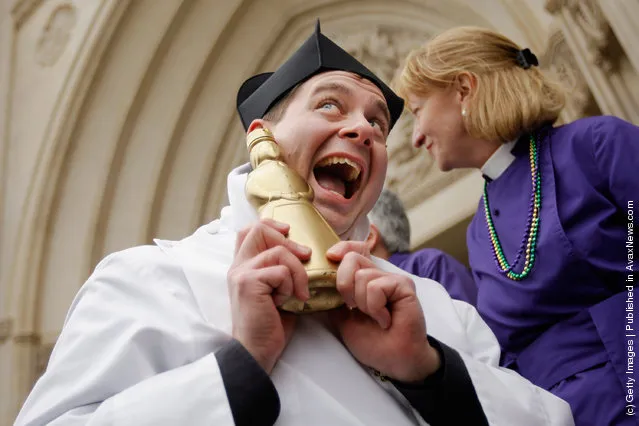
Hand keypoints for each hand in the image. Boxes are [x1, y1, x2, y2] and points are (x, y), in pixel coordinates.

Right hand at [227, 219, 310, 373]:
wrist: (257, 351)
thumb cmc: (270, 325)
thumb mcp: (277, 291)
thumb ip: (281, 270)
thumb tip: (306, 252)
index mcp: (243, 266)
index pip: (250, 229)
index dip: (272, 224)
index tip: (289, 233)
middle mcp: (238, 266)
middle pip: (259, 228)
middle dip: (289, 241)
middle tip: (305, 257)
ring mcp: (241, 273)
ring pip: (278, 251)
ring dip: (297, 272)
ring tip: (297, 293)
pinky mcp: (248, 283)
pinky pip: (281, 271)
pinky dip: (291, 285)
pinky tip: (287, 302)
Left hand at [326, 241, 440, 382]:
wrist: (394, 361)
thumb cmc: (372, 341)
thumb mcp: (343, 317)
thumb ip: (334, 298)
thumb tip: (318, 284)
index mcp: (365, 279)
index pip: (353, 250)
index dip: (341, 249)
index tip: (330, 257)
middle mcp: (379, 275)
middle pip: (352, 258)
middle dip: (345, 286)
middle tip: (355, 308)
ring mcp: (393, 279)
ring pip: (362, 276)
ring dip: (362, 303)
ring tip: (375, 318)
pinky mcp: (404, 285)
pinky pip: (376, 286)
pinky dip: (375, 306)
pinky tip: (385, 320)